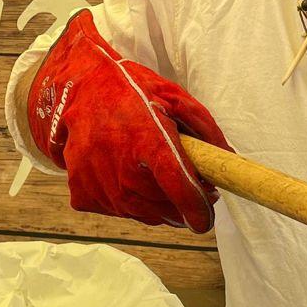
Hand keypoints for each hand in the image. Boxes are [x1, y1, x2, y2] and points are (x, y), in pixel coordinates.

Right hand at [27, 11, 229, 231]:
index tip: (206, 217)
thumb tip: (227, 162)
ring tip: (156, 173)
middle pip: (167, 209)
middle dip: (185, 203)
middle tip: (191, 182)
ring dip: (160, 203)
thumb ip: (206, 131)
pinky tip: (128, 173)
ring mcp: (99, 187)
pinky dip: (132, 200)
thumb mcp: (175, 97)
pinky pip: (121, 211)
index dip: (198, 208)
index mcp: (147, 140)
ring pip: (146, 215)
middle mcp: (121, 169)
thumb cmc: (131, 92)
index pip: (178, 187)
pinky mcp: (84, 196)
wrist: (79, 90)